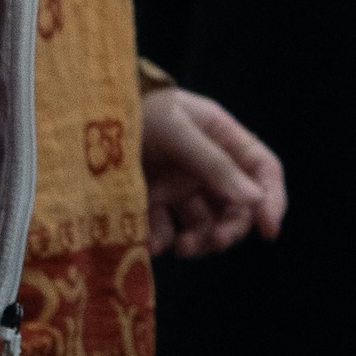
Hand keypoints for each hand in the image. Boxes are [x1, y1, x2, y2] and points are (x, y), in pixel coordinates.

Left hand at [139, 82, 286, 255]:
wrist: (83, 112)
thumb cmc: (135, 108)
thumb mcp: (177, 130)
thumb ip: (214, 164)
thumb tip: (254, 199)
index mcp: (222, 137)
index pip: (262, 169)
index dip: (272, 199)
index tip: (268, 232)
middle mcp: (206, 164)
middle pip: (236, 205)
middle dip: (230, 228)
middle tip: (213, 243)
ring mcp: (179, 184)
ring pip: (204, 223)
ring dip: (199, 241)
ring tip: (180, 247)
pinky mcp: (151, 200)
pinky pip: (166, 229)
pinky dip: (162, 240)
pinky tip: (150, 241)